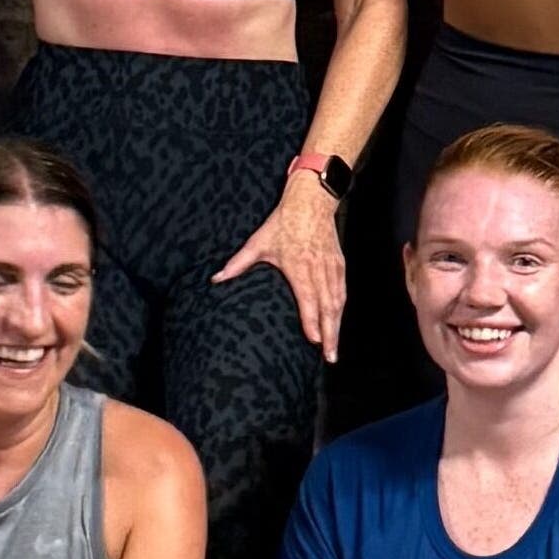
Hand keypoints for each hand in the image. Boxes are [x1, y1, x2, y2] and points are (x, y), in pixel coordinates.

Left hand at [215, 170, 345, 361]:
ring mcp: (331, 266)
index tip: (313, 341)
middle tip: (329, 357)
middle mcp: (318, 268)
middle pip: (328, 307)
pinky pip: (343, 291)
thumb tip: (216, 278)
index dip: (311, 321)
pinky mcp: (339, 264)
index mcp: (299, 265)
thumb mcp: (259, 241)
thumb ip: (238, 263)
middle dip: (330, 334)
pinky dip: (341, 310)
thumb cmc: (284, 221)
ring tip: (334, 349)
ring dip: (337, 326)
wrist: (311, 201)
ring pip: (338, 301)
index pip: (307, 298)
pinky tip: (338, 323)